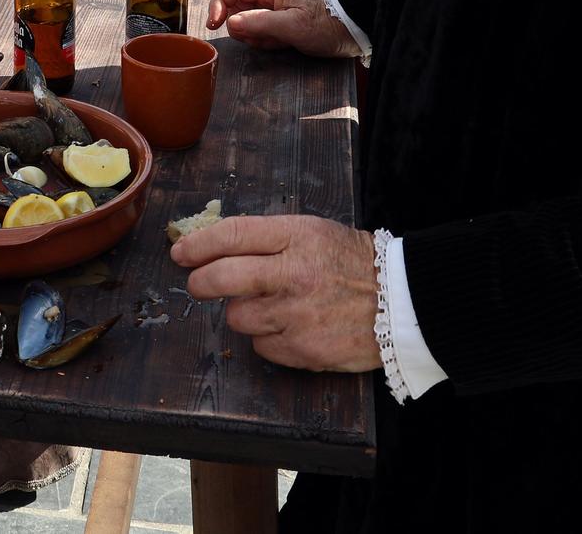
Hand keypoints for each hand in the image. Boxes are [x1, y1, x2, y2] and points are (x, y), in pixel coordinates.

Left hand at [173, 215, 381, 371]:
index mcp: (296, 236)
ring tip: (269, 305)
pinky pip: (261, 345)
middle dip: (200, 282)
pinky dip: (267, 338)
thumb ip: (267, 239)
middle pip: (222, 278)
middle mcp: (293, 273)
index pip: (232, 234)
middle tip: (197, 284)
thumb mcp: (312, 232)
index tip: (180, 252)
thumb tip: (212, 246)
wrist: (401, 301)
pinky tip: (290, 327)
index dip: (198, 244)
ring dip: (243, 312)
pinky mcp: (302, 349)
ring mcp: (297, 314)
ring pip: (238, 316)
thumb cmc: (350, 262)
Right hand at [205, 0, 360, 57]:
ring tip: (276, 41)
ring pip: (245, 24)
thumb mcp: (293, 25)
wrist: (350, 32)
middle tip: (257, 38)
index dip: (218, 3)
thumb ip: (260, 23)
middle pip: (235, 7)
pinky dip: (265, 42)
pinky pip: (258, 34)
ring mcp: (272, 11)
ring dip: (255, 37)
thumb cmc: (326, 23)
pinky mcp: (277, 25)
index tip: (214, 24)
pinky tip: (282, 45)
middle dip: (241, 26)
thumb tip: (230, 23)